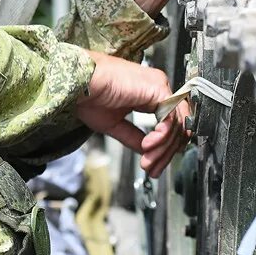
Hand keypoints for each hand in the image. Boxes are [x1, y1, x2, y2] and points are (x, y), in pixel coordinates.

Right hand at [76, 50, 190, 177]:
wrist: (78, 86)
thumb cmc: (88, 96)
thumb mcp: (114, 124)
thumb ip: (134, 136)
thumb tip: (148, 151)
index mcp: (148, 92)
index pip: (169, 122)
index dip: (164, 147)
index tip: (153, 164)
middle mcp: (157, 87)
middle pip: (176, 125)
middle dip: (165, 152)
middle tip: (153, 168)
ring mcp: (159, 87)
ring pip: (176, 125)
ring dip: (162, 149)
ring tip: (147, 161)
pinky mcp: (157, 89)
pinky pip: (170, 119)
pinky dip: (161, 137)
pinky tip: (147, 147)